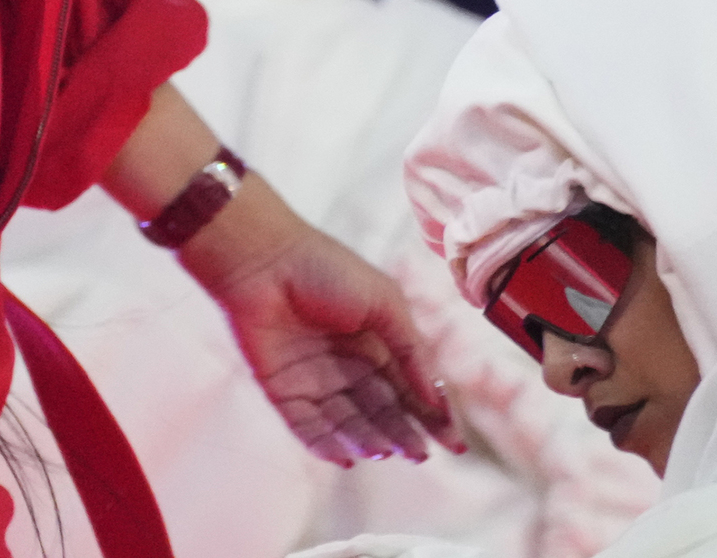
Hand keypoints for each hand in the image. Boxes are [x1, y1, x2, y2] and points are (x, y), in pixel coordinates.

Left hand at [188, 200, 463, 467]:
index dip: (434, 418)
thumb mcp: (384, 302)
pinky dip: (324, 444)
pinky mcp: (282, 390)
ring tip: (383, 450)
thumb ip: (411, 350)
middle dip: (402, 434)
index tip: (455, 445)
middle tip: (417, 454)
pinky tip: (344, 457)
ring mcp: (315, 381)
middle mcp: (348, 368)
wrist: (261, 258)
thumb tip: (436, 398)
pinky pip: (307, 426)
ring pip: (348, 424)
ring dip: (367, 441)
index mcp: (376, 345)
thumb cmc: (325, 269)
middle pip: (382, 412)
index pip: (411, 391)